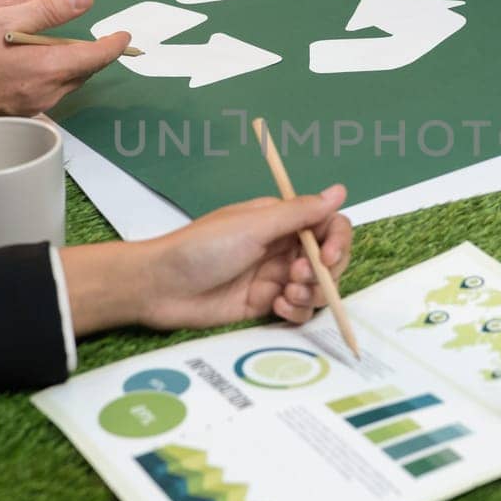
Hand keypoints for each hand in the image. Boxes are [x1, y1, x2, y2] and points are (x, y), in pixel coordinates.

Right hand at [0, 0, 130, 125]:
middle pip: (83, 71)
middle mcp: (49, 92)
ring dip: (67, 65)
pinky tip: (29, 64)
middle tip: (93, 38)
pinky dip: (48, 75)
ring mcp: (35, 106)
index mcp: (50, 68)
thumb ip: (48, 10)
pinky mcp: (20, 112)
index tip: (124, 36)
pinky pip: (46, 91)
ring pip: (65, 82)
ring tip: (55, 46)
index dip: (115, 45)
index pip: (98, 57)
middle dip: (91, 54)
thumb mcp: (5, 20)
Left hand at [59, 186, 353, 335]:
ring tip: (287, 295)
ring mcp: (274, 277)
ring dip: (312, 292)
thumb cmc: (201, 248)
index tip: (327, 256)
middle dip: (324, 271)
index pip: (327, 225)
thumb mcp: (253, 226)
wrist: (161, 287)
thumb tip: (339, 191)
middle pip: (329, 259)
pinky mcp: (265, 305)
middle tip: (298, 276)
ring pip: (317, 286)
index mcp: (280, 220)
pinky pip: (298, 309)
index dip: (336, 240)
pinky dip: (296, 310)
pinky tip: (277, 307)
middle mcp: (282, 247)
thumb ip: (299, 212)